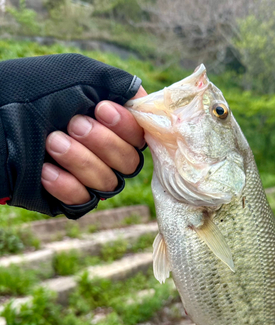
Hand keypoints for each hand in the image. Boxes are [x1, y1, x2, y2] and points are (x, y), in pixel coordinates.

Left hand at [41, 86, 146, 205]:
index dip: (127, 127)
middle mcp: (104, 153)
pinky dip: (65, 184)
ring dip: (81, 161)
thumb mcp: (78, 76)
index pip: (139, 137)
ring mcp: (87, 177)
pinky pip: (82, 201)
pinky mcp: (69, 198)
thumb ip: (118, 85)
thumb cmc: (31, 94)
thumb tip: (144, 100)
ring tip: (51, 142)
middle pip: (129, 163)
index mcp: (110, 126)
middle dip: (103, 144)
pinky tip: (44, 169)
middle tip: (72, 124)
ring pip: (108, 183)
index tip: (102, 109)